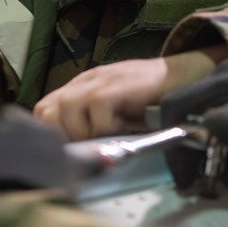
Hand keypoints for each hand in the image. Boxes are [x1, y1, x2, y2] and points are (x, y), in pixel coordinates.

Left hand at [34, 47, 225, 140]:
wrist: (182, 74)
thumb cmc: (150, 98)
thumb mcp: (115, 109)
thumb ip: (94, 121)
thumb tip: (78, 152)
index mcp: (81, 87)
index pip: (44, 110)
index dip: (51, 133)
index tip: (70, 151)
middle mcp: (85, 82)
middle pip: (47, 110)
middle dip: (64, 135)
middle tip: (89, 146)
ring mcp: (99, 80)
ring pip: (67, 108)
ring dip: (85, 131)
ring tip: (109, 136)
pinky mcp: (116, 85)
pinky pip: (97, 109)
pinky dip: (108, 125)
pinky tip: (125, 127)